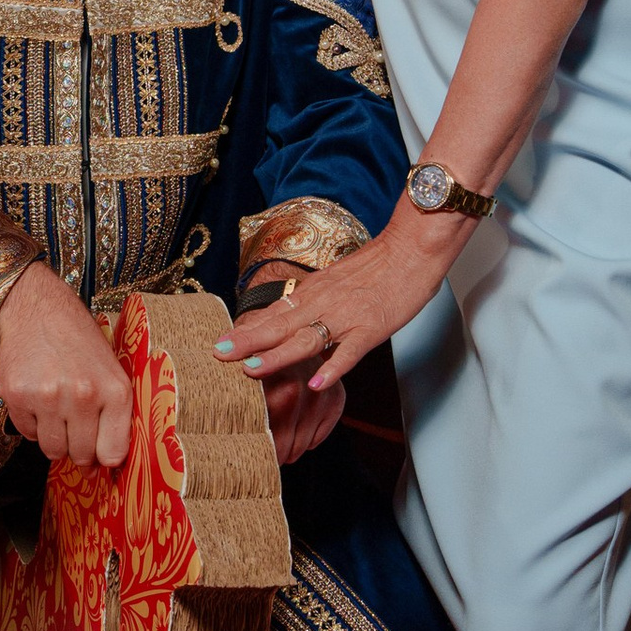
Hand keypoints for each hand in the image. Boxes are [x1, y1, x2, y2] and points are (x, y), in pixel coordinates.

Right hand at [0, 265, 133, 469]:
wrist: (37, 309)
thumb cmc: (79, 341)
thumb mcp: (110, 370)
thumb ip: (114, 416)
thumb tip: (103, 464)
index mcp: (114, 390)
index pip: (113, 453)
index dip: (104, 460)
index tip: (99, 458)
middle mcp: (83, 396)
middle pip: (81, 455)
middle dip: (77, 449)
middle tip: (73, 428)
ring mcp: (48, 397)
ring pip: (52, 450)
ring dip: (54, 438)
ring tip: (55, 410)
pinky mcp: (17, 396)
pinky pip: (27, 434)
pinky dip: (32, 424)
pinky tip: (37, 399)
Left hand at [220, 207, 465, 397]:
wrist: (411, 247)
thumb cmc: (377, 266)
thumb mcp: (335, 281)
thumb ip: (313, 303)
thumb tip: (290, 323)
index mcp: (313, 292)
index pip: (273, 314)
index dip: (246, 330)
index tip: (218, 344)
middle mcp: (323, 303)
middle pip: (279, 325)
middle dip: (247, 342)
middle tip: (218, 355)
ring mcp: (346, 316)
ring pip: (307, 338)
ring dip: (278, 355)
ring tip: (252, 370)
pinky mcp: (372, 326)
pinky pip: (350, 350)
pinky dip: (335, 367)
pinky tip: (319, 383)